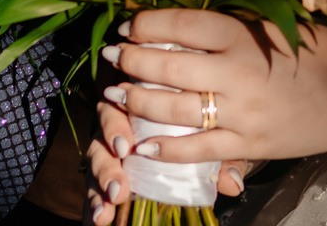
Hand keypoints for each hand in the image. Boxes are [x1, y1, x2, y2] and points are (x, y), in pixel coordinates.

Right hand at [85, 103, 246, 225]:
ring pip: (94, 168)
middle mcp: (115, 130)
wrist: (184, 147)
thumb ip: (219, 160)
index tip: (125, 147)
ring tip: (104, 213)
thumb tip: (233, 184)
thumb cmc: (195, 133)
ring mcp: (107, 154)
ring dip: (98, 191)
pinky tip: (98, 220)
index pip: (118, 112)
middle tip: (118, 189)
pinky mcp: (102, 176)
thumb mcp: (210, 142)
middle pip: (100, 144)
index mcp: (136, 111)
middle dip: (106, 168)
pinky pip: (93, 190)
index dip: (115, 129)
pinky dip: (93, 205)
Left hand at [95, 8, 326, 165]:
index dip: (148, 24)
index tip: (129, 25)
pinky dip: (166, 149)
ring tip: (116, 94)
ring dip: (139, 101)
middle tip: (112, 56)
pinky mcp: (248, 145)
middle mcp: (238, 73)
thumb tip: (188, 25)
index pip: (183, 25)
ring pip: (175, 108)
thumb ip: (235, 28)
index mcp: (246, 36)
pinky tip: (141, 146)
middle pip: (170, 66)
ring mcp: (241, 113)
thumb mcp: (278, 26)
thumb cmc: (320, 54)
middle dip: (133, 60)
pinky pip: (198, 148)